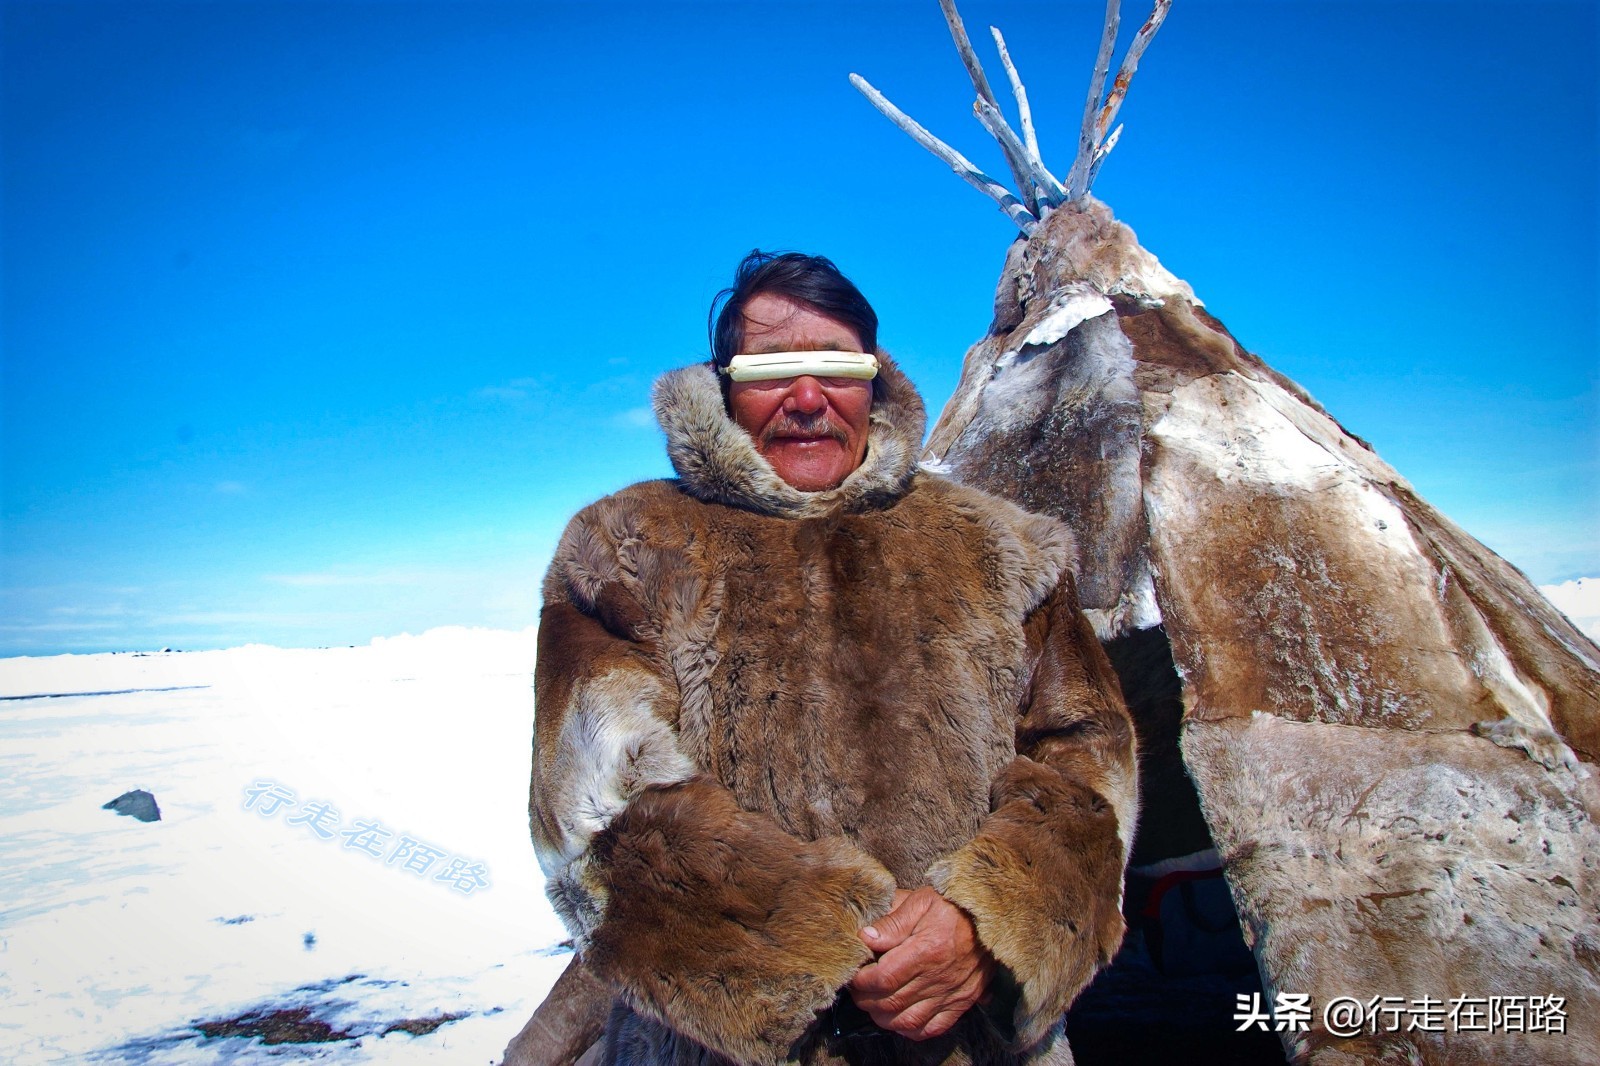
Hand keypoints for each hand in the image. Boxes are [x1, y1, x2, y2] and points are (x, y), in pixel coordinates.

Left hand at [847, 886, 995, 1040]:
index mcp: (927, 950)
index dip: (861, 981)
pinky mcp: (961, 1002)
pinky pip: (932, 1029)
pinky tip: (900, 1018)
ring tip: (874, 1003)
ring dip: (883, 1017)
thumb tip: (865, 938)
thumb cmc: (952, 906)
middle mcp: (938, 977)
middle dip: (865, 1000)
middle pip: (890, 1003)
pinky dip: (911, 1030)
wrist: (992, 918)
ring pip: (907, 1022)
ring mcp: (951, 994)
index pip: (883, 978)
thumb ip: (892, 921)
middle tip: (858, 989)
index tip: (854, 973)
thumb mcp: (921, 901)